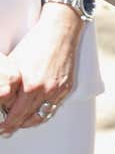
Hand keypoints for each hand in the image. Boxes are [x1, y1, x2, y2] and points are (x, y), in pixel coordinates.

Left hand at [0, 3, 82, 133]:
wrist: (60, 29)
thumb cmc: (37, 42)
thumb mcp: (15, 64)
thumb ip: (9, 86)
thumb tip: (4, 101)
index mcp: (31, 86)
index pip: (15, 116)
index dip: (6, 124)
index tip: (2, 127)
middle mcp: (46, 90)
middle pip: (28, 119)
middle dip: (15, 124)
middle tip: (8, 127)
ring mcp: (58, 90)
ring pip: (42, 116)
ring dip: (30, 121)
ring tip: (21, 121)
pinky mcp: (67, 87)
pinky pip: (54, 107)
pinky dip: (44, 111)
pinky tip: (36, 109)